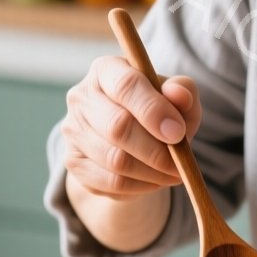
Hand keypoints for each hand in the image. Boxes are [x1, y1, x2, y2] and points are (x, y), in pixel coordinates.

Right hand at [62, 55, 201, 201]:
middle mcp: (81, 96)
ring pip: (115, 160)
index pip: (126, 85)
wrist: (130, 140)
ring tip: (173, 173)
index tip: (177, 133)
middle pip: (118, 126)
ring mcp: (73, 130)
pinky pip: (110, 182)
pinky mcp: (73, 162)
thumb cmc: (158, 111)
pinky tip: (155, 180)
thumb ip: (183, 92)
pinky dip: (140, 186)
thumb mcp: (178, 98)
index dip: (153, 110)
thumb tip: (178, 94)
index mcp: (106, 70)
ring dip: (152, 172)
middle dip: (156, 150)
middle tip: (180, 163)